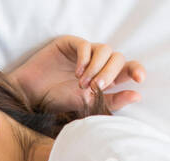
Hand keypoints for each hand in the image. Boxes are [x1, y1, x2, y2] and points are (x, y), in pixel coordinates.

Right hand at [5, 35, 144, 113]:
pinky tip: (77, 72)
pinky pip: (86, 45)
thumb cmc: (57, 103)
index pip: (127, 69)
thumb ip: (112, 101)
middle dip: (111, 73)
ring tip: (82, 83)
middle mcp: (97, 64)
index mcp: (104, 78)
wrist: (30, 97)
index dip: (136, 70)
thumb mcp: (88, 105)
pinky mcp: (70, 44)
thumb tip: (137, 95)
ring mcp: (85, 53)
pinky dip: (85, 59)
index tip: (139, 79)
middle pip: (118, 58)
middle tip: (97, 87)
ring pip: (105, 50)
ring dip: (97, 68)